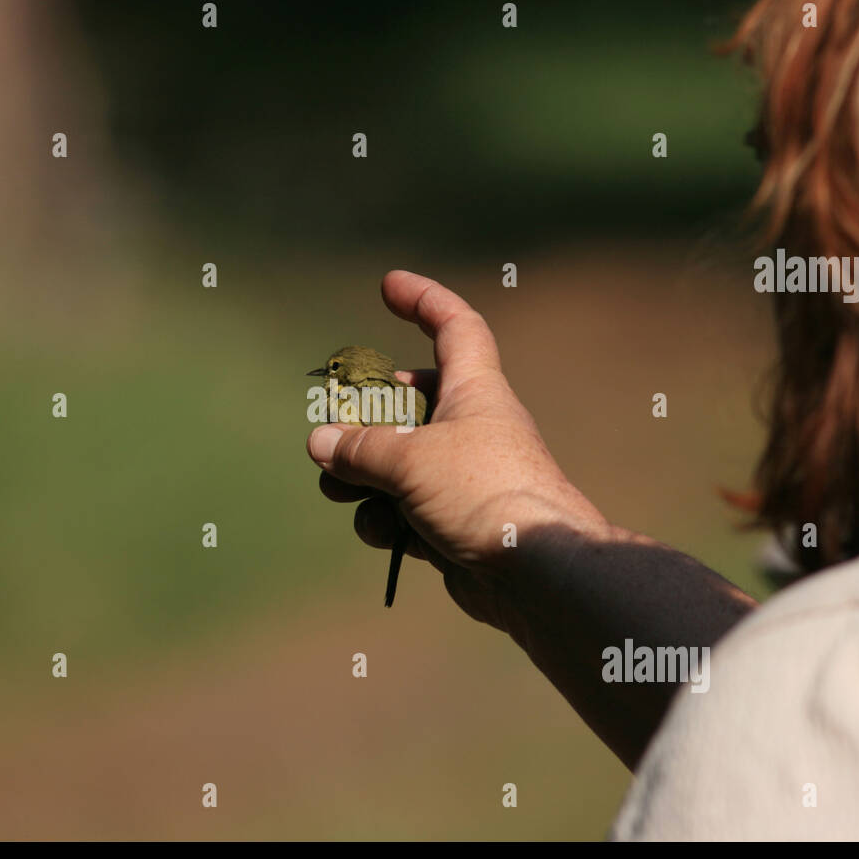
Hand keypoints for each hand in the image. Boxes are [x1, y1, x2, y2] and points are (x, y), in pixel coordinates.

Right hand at [306, 270, 608, 630]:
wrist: (537, 573)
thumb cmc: (483, 494)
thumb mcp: (409, 459)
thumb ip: (359, 448)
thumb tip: (321, 443)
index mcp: (474, 391)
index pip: (454, 327)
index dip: (424, 299)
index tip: (389, 285)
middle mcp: (470, 428)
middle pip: (408, 403)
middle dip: (364, 417)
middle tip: (329, 431)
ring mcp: (461, 479)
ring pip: (397, 463)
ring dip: (361, 475)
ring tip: (337, 489)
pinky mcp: (453, 524)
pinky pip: (404, 510)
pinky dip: (386, 518)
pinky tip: (380, 530)